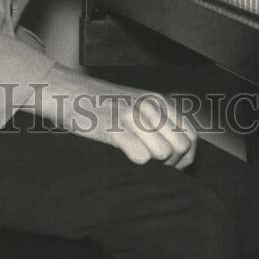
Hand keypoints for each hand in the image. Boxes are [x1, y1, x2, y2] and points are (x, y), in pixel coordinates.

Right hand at [25, 64, 197, 169]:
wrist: (68, 91)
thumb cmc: (103, 104)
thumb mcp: (138, 104)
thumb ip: (160, 121)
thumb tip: (182, 151)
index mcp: (159, 101)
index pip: (191, 136)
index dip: (185, 157)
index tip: (171, 166)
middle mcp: (149, 106)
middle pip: (181, 147)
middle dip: (172, 164)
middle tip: (154, 167)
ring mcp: (131, 115)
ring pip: (164, 152)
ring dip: (154, 165)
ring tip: (138, 159)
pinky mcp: (113, 127)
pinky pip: (140, 154)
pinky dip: (136, 160)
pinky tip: (125, 156)